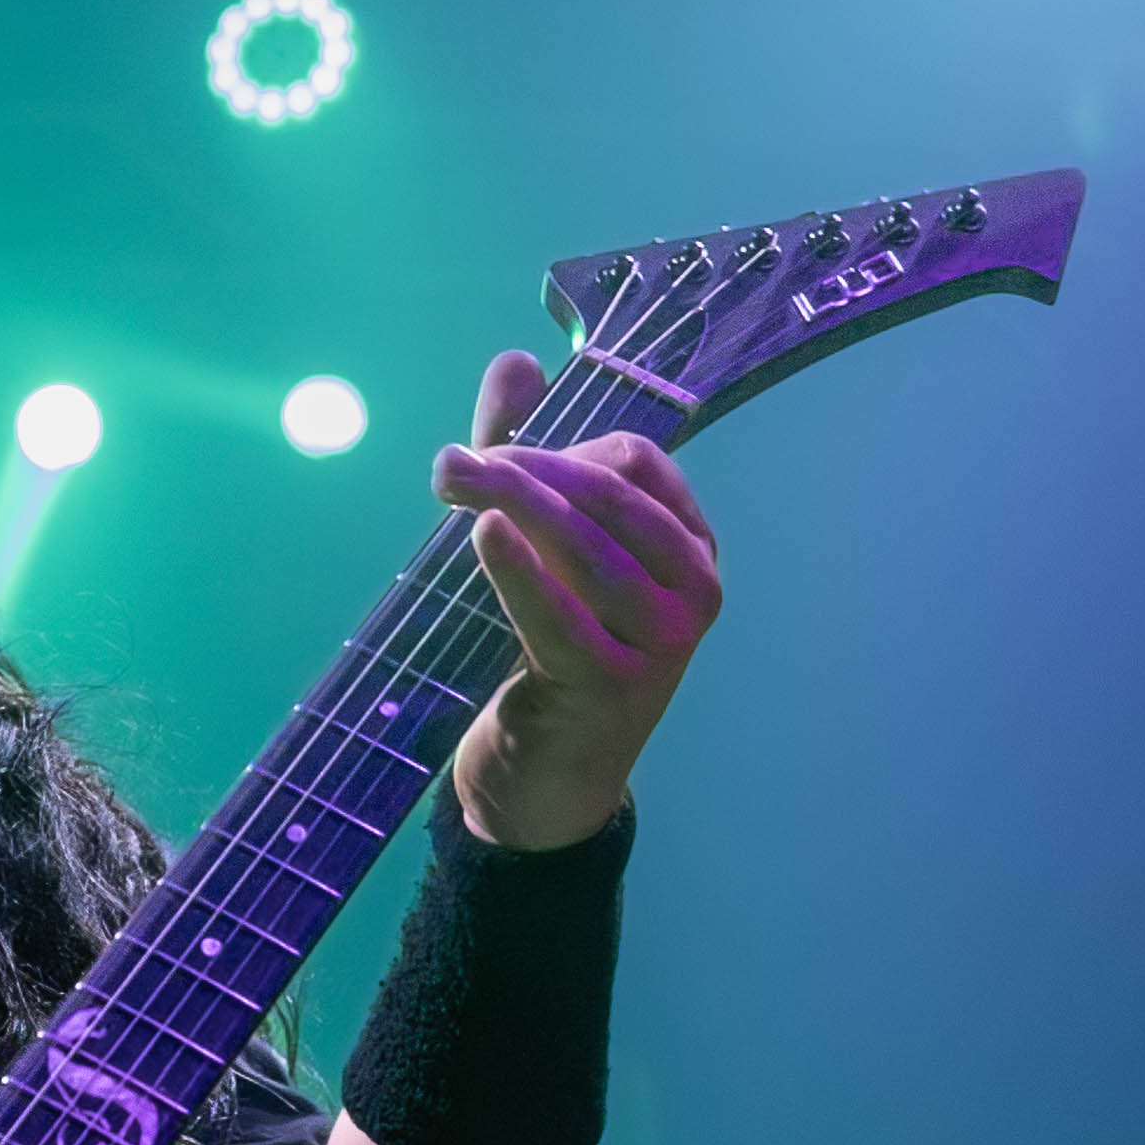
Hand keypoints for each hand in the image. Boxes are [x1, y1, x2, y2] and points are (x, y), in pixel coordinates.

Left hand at [436, 348, 722, 850]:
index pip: (636, 462)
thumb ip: (530, 457)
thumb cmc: (551, 658)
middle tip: (449, 465)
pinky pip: (560, 613)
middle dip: (525, 465)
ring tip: (450, 484)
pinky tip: (485, 532)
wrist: (550, 782)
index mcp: (692, 551)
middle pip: (607, 495)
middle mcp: (695, 592)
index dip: (560, 445)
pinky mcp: (609, 686)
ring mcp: (661, 642)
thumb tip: (514, 362)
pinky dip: (520, 569)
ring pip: (584, 546)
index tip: (492, 455)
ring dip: (511, 503)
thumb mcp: (545, 553)